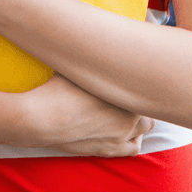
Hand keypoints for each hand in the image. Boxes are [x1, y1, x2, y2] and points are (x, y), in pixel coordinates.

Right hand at [25, 72, 154, 156]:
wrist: (42, 120)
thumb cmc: (57, 90)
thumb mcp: (78, 67)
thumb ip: (95, 59)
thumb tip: (95, 41)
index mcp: (126, 93)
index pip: (145, 83)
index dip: (139, 77)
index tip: (133, 71)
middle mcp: (130, 115)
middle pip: (148, 104)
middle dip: (140, 96)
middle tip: (128, 89)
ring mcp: (121, 135)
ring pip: (146, 126)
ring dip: (141, 118)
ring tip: (128, 109)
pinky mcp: (110, 149)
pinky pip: (134, 148)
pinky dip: (135, 139)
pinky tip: (127, 131)